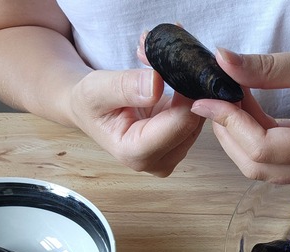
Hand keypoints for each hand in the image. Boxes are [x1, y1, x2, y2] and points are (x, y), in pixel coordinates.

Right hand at [68, 68, 203, 176]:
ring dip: (188, 84)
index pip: (181, 122)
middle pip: (194, 120)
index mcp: (136, 153)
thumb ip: (124, 88)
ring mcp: (172, 153)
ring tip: (165, 61)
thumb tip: (156, 84)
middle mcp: (159, 161)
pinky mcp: (180, 141)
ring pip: (199, 115)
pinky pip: (196, 113)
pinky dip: (188, 90)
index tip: (178, 59)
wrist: (91, 108)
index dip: (186, 89)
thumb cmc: (90, 101)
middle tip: (170, 53)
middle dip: (186, 83)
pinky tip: (171, 74)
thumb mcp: (96, 89)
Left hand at [190, 47, 289, 183]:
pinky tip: (244, 112)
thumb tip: (223, 62)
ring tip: (230, 102)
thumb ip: (266, 67)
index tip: (208, 99)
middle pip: (255, 165)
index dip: (230, 124)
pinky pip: (266, 161)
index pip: (263, 148)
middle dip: (227, 132)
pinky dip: (249, 138)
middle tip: (215, 99)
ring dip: (236, 136)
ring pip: (257, 167)